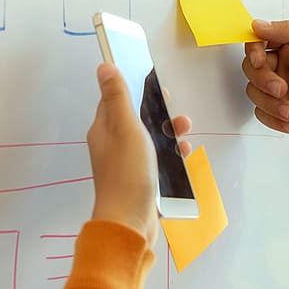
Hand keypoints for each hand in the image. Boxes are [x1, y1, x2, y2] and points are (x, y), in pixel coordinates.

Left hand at [87, 63, 191, 244]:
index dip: (131, 87)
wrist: (130, 223)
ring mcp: (127, 164)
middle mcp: (113, 145)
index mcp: (104, 130)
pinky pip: (158, 160)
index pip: (114, 100)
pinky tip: (184, 153)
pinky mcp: (141, 181)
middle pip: (135, 118)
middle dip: (155, 109)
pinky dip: (172, 154)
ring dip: (168, 131)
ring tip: (184, 129)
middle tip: (171, 104)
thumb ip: (118, 97)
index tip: (150, 80)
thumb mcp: (125, 128)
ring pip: (150, 139)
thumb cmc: (127, 172)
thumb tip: (104, 66)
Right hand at [242, 20, 288, 154]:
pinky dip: (273, 119)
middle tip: (281, 89)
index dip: (253, 49)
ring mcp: (281, 90)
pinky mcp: (279, 112)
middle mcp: (285, 67)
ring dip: (270, 104)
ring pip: (254, 91)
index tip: (259, 59)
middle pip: (252, 67)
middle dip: (263, 80)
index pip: (260, 40)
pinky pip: (260, 113)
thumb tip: (258, 25)